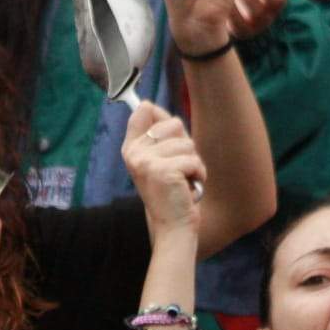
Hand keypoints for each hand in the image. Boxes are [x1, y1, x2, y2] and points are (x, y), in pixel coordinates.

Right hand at [122, 104, 204, 233]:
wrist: (173, 226)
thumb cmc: (172, 193)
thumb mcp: (159, 160)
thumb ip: (157, 135)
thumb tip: (147, 104)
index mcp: (131, 148)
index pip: (144, 110)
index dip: (162, 116)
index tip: (167, 137)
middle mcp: (134, 153)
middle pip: (173, 123)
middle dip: (185, 146)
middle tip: (178, 169)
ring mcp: (146, 161)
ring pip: (187, 143)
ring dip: (193, 163)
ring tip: (182, 181)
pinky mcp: (163, 171)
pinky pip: (194, 160)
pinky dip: (198, 175)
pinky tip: (187, 189)